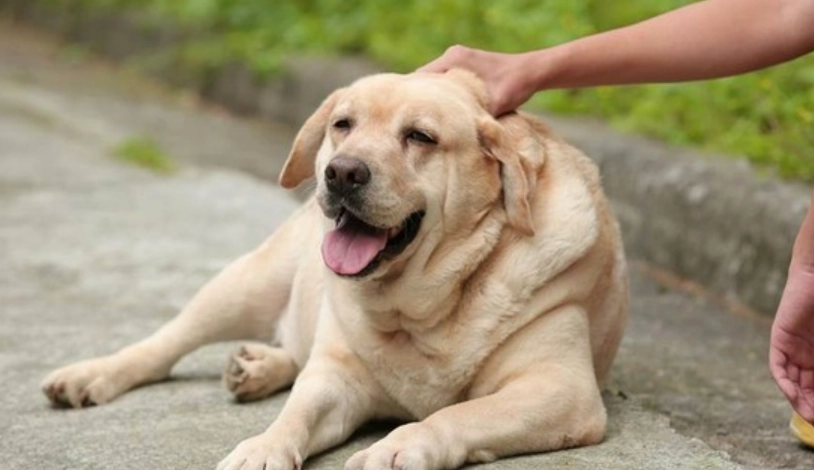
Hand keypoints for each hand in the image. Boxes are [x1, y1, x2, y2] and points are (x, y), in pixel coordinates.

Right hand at [417, 45, 539, 115]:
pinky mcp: (465, 67)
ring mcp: (457, 59)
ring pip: (435, 82)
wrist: (533, 72)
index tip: (408, 117)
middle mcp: (451, 56)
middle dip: (421, 100)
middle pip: (424, 80)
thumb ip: (476, 118)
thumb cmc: (515, 86)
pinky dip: (444, 96)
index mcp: (452, 59)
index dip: (413, 97)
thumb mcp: (494, 104)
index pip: (419, 78)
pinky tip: (445, 112)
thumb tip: (458, 139)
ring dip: (433, 99)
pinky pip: (446, 82)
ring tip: (428, 120)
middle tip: (415, 123)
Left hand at [769, 266, 813, 422]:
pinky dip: (785, 383)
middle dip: (813, 407)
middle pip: (806, 388)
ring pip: (792, 381)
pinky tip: (793, 397)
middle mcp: (806, 355)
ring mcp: (792, 347)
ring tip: (811, 418)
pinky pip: (778, 367)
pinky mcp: (780, 339)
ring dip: (799, 401)